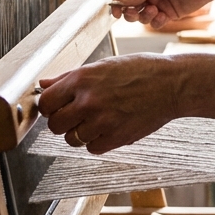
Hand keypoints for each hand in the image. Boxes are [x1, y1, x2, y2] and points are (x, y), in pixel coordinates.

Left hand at [37, 53, 182, 154]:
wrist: (171, 84)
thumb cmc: (140, 71)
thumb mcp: (102, 66)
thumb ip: (69, 78)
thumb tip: (44, 84)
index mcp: (82, 79)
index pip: (45, 103)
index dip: (49, 106)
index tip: (57, 106)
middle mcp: (89, 101)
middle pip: (54, 125)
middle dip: (62, 121)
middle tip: (76, 114)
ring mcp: (102, 121)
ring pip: (72, 139)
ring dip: (80, 132)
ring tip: (97, 119)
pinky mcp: (116, 138)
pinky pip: (92, 148)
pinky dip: (97, 141)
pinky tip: (109, 127)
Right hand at [110, 0, 214, 28]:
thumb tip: (122, 0)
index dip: (118, 1)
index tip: (115, 12)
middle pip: (131, 6)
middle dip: (130, 12)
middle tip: (132, 14)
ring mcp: (159, 2)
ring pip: (142, 15)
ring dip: (144, 16)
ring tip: (153, 11)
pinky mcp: (169, 13)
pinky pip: (156, 21)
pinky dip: (156, 21)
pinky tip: (162, 16)